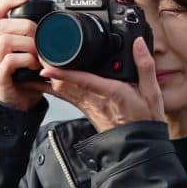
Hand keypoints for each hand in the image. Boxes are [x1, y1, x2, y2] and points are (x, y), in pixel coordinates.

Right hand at [0, 0, 45, 111]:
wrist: (19, 104)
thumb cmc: (27, 77)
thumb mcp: (31, 54)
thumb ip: (36, 40)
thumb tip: (55, 25)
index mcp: (0, 39)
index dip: (8, 1)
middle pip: (3, 25)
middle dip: (27, 27)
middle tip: (42, 38)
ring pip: (5, 41)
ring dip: (28, 44)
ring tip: (40, 54)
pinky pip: (9, 61)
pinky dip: (26, 60)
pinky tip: (36, 65)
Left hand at [32, 37, 165, 132]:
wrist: (138, 144)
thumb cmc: (144, 120)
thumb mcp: (152, 92)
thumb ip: (145, 65)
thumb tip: (138, 43)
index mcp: (111, 92)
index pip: (83, 80)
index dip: (64, 73)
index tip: (47, 67)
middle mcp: (95, 99)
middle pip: (64, 84)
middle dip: (48, 69)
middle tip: (34, 52)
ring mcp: (87, 106)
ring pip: (61, 91)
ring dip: (48, 77)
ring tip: (34, 61)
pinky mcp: (85, 109)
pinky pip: (65, 96)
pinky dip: (53, 86)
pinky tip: (44, 79)